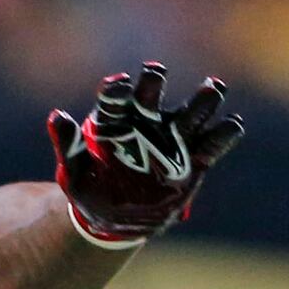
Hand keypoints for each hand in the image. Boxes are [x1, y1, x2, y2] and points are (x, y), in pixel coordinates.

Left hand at [48, 62, 241, 247]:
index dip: (116, 92)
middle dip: (154, 84)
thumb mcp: (74, 173)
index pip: (115, 100)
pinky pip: (212, 144)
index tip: (116, 85)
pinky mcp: (193, 161)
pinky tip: (232, 124)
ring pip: (191, 114)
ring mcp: (173, 139)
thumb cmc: (91, 188)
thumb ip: (68, 145)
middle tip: (155, 71)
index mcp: (116, 120)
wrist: (116, 216)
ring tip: (214, 88)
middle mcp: (147, 122)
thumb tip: (56, 117)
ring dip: (203, 100)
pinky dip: (223, 134)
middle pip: (153, 97)